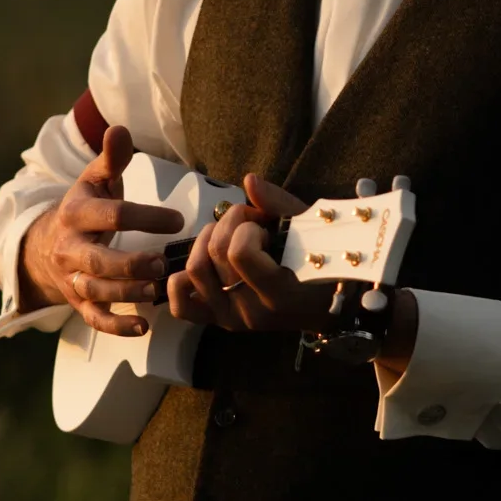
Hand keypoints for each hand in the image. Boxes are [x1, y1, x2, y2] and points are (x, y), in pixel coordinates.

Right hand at [18, 125, 183, 333]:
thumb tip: (120, 128)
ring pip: (95, 291)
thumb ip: (112, 158)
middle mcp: (70, 248)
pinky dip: (116, 327)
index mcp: (76, 213)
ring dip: (126, 294)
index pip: (110, 215)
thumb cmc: (86, 208)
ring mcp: (72, 278)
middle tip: (162, 263)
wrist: (46, 245)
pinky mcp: (77, 302)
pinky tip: (142, 327)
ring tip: (156, 292)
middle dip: (129, 264)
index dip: (144, 217)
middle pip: (97, 260)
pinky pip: (94, 319)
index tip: (177, 220)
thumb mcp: (95, 179)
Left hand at [167, 173, 338, 333]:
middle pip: (216, 254)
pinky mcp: (215, 320)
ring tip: (228, 237)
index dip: (247, 228)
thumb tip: (249, 181)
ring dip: (206, 240)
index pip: (240, 253)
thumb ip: (279, 205)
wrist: (321, 305)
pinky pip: (180, 304)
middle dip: (230, 223)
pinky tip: (203, 261)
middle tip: (249, 223)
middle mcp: (251, 311)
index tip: (265, 226)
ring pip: (194, 270)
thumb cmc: (318, 263)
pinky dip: (180, 280)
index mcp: (280, 293)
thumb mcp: (308, 230)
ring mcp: (230, 318)